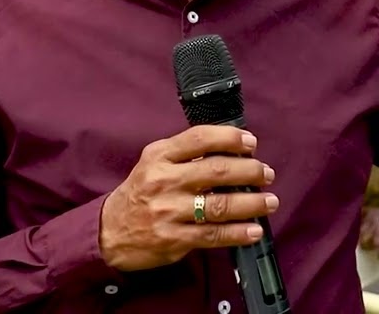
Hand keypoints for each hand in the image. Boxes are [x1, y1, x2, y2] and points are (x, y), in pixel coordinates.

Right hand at [98, 125, 278, 271]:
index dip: (230, 138)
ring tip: (269, 201)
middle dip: (249, 171)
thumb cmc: (141, 192)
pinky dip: (238, 232)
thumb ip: (186, 154)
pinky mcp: (173, 239)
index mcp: (160, 156)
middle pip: (216, 171)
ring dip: (252, 203)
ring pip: (219, 205)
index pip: (200, 138)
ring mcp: (168, 211)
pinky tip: (254, 230)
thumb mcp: (155, 162)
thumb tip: (232, 149)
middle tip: (266, 173)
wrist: (109, 231)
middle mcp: (163, 181)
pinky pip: (213, 235)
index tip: (251, 142)